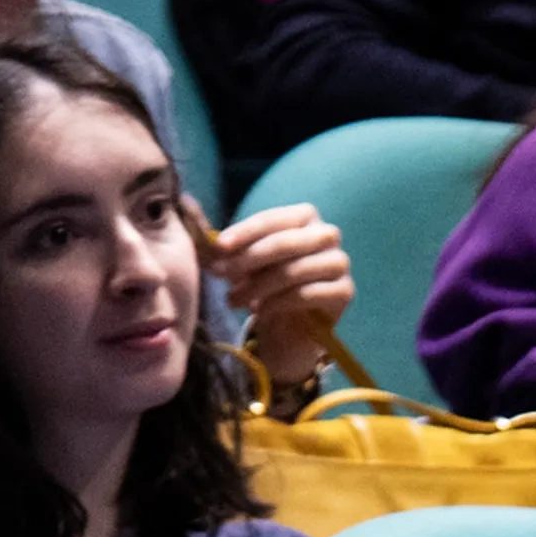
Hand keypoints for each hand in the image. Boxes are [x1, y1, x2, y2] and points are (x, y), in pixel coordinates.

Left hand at [198, 203, 353, 389]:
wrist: (290, 323)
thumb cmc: (265, 283)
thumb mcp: (242, 261)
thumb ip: (224, 242)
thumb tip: (190, 212)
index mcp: (305, 217)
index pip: (273, 220)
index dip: (245, 232)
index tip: (219, 248)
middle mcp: (327, 235)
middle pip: (286, 243)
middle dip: (249, 260)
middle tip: (221, 276)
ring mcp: (339, 263)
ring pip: (296, 270)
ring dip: (259, 286)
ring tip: (233, 300)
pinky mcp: (345, 291)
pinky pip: (309, 294)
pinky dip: (279, 303)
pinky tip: (259, 311)